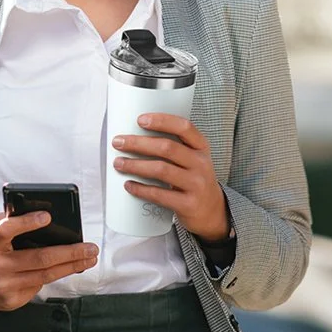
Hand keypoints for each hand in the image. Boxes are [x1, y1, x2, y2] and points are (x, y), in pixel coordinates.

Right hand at [0, 211, 97, 315]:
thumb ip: (12, 220)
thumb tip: (44, 214)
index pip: (7, 230)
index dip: (27, 223)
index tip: (48, 216)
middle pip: (39, 259)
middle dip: (70, 253)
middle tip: (91, 247)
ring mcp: (4, 286)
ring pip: (45, 276)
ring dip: (72, 267)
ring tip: (89, 258)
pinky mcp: (11, 301)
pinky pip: (38, 286)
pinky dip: (53, 276)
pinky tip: (66, 268)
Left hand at [112, 113, 229, 240]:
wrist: (212, 211)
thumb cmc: (193, 178)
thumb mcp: (192, 158)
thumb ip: (173, 147)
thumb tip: (134, 136)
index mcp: (201, 147)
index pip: (184, 127)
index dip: (162, 121)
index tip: (140, 120)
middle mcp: (201, 163)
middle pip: (167, 148)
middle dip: (138, 143)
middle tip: (118, 142)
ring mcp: (196, 184)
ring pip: (161, 170)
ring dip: (135, 165)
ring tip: (119, 163)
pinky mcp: (188, 204)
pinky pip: (160, 195)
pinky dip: (141, 189)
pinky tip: (129, 184)